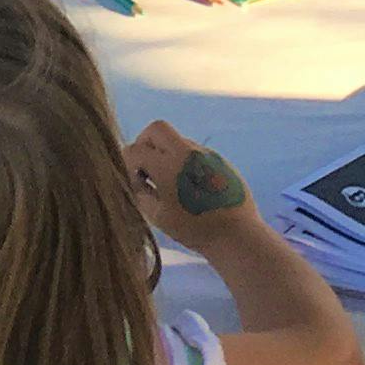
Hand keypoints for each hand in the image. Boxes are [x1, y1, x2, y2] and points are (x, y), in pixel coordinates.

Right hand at [125, 121, 261, 252]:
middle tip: (147, 167)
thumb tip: (135, 179)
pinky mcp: (221, 160)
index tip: (135, 181)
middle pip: (156, 129)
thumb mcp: (158, 216)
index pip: (135, 150)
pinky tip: (190, 186)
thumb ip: (140, 193)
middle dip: (145, 143)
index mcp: (167, 165)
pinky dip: (185, 162)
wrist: (237, 235)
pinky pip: (195, 152)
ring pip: (177, 140)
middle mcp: (187, 152)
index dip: (128, 165)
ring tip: (171, 182)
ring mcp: (206, 154)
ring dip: (167, 154)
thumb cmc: (194, 229)